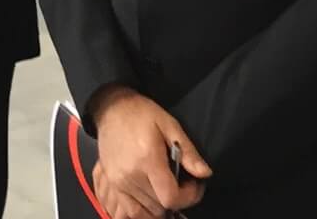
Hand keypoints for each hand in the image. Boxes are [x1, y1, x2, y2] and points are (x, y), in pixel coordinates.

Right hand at [90, 87, 211, 216]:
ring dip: (162, 206)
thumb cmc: (141, 114)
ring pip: (146, 211)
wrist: (111, 108)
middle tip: (183, 183)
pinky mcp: (112, 183)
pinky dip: (143, 212)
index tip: (195, 185)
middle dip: (178, 199)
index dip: (189, 197)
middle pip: (160, 206)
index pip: (170, 197)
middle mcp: (130, 175)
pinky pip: (129, 211)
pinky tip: (152, 200)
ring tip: (167, 189)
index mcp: (147, 160)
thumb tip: (205, 173)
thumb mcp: (170, 125)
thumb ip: (188, 152)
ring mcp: (118, 182)